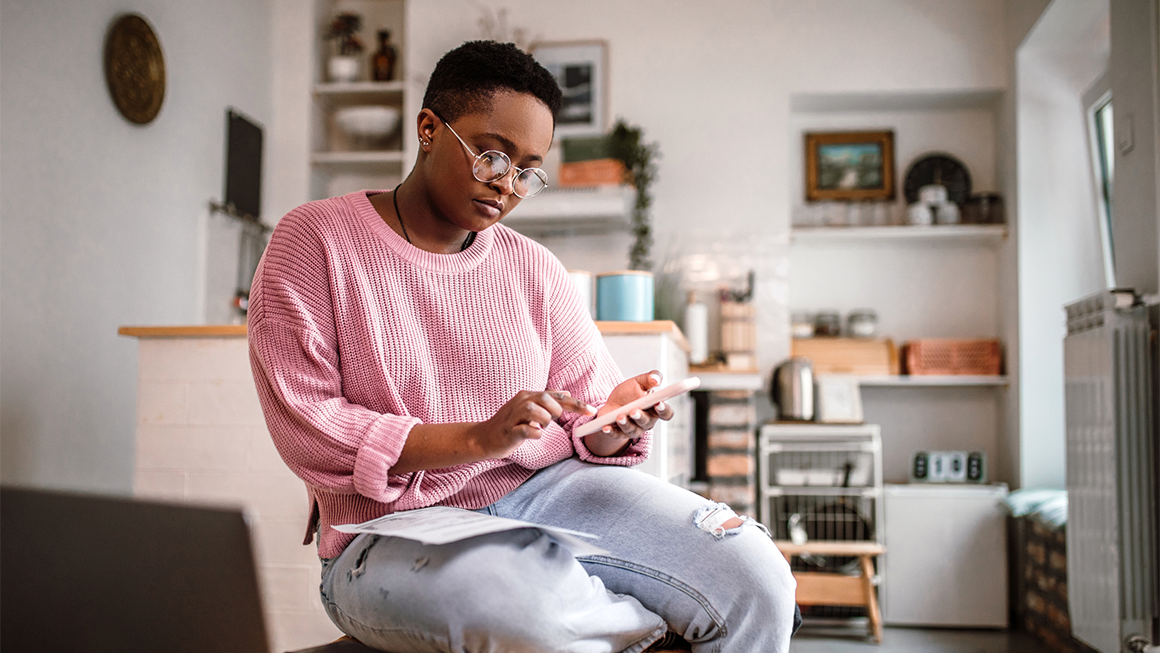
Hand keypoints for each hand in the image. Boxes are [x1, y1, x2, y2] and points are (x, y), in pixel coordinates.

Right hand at [471, 390, 594, 458]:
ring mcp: (513, 417)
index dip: (576, 404)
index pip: (556, 396)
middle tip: (553, 420)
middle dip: (556, 410)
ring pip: (535, 411)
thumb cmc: (510, 424)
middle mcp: (521, 402)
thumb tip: (566, 393)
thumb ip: (547, 401)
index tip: (591, 411)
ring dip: (544, 421)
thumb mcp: (529, 409)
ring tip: (541, 427)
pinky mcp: (508, 432)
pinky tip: (535, 434)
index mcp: (528, 396)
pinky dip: (534, 433)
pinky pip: (525, 430)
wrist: (485, 437)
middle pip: (545, 398)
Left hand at [584, 371, 674, 455]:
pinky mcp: (619, 433)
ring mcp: (634, 429)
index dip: (664, 410)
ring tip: (619, 416)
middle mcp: (646, 422)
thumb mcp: (639, 382)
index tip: (659, 403)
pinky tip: (606, 427)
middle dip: (640, 417)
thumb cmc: (630, 393)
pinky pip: (616, 434)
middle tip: (634, 411)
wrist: (613, 403)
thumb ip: (650, 378)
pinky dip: (611, 432)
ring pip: (632, 430)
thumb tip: (656, 379)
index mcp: (655, 409)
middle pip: (647, 423)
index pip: (666, 413)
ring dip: (626, 424)